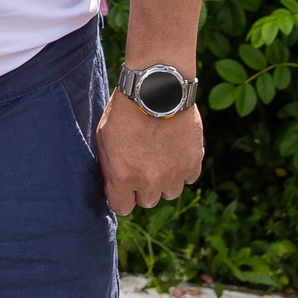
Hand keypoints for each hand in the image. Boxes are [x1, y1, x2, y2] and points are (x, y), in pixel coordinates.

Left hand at [97, 95, 202, 214]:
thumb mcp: (104, 138)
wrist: (156, 89)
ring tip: (160, 158)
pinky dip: (182, 169)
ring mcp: (174, 173)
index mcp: (122, 176)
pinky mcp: (193, 162)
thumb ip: (110, 166)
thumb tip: (113, 184)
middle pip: (147, 201)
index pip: (122, 208)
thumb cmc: (125, 110)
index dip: (121, 197)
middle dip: (143, 187)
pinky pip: (188, 178)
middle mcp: (149, 180)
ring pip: (170, 193)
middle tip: (142, 166)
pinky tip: (174, 151)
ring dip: (165, 181)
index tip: (122, 187)